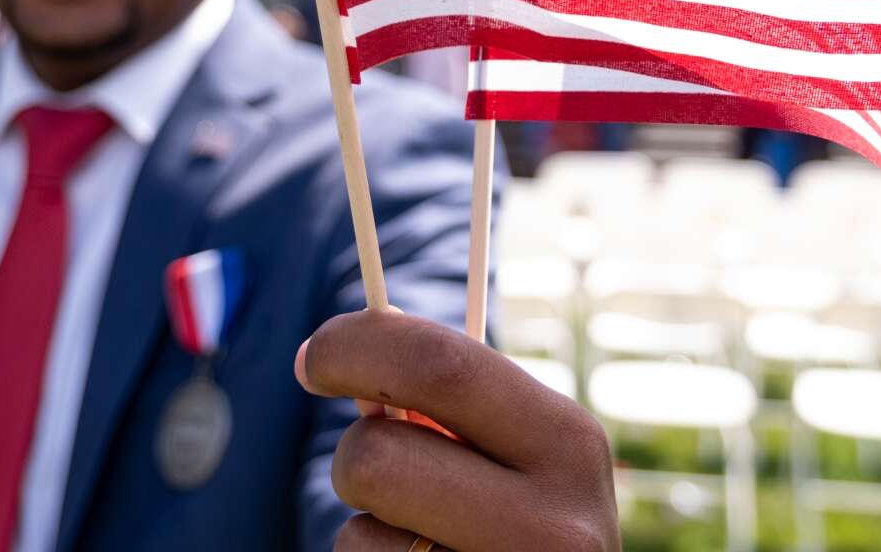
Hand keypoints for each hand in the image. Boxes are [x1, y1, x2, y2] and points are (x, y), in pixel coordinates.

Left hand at [295, 309, 618, 551]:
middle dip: (353, 449)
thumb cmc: (519, 509)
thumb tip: (328, 353)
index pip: (439, 365)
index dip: (357, 347)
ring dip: (365, 531)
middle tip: (358, 461)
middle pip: (380, 456)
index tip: (313, 357)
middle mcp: (556, 526)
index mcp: (568, 441)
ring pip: (360, 536)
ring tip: (419, 540)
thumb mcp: (513, 450)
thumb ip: (448, 402)